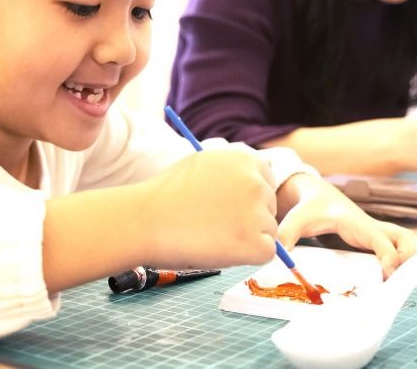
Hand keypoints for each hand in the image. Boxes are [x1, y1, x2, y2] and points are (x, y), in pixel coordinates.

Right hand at [139, 145, 277, 268]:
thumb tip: (256, 177)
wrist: (146, 219)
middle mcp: (257, 182)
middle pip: (269, 208)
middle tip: (212, 223)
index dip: (244, 199)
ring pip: (266, 232)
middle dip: (247, 219)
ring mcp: (258, 213)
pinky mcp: (255, 243)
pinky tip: (218, 247)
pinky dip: (245, 256)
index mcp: (246, 159)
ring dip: (245, 237)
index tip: (222, 206)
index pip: (266, 183)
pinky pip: (265, 253)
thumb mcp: (204, 163)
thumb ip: (232, 168)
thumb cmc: (167, 194)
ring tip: (210, 234)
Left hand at [275, 173, 416, 278]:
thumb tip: (278, 255)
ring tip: (396, 279)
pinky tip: (389, 278)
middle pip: (407, 239)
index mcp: (356, 223)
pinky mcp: (374, 240)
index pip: (382, 240)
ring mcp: (375, 233)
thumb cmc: (309, 207)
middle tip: (397, 278)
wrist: (316, 194)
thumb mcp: (296, 219)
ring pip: (407, 242)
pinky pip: (397, 249)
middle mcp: (371, 227)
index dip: (389, 257)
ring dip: (410, 260)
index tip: (386, 274)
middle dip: (410, 258)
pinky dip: (403, 261)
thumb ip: (286, 235)